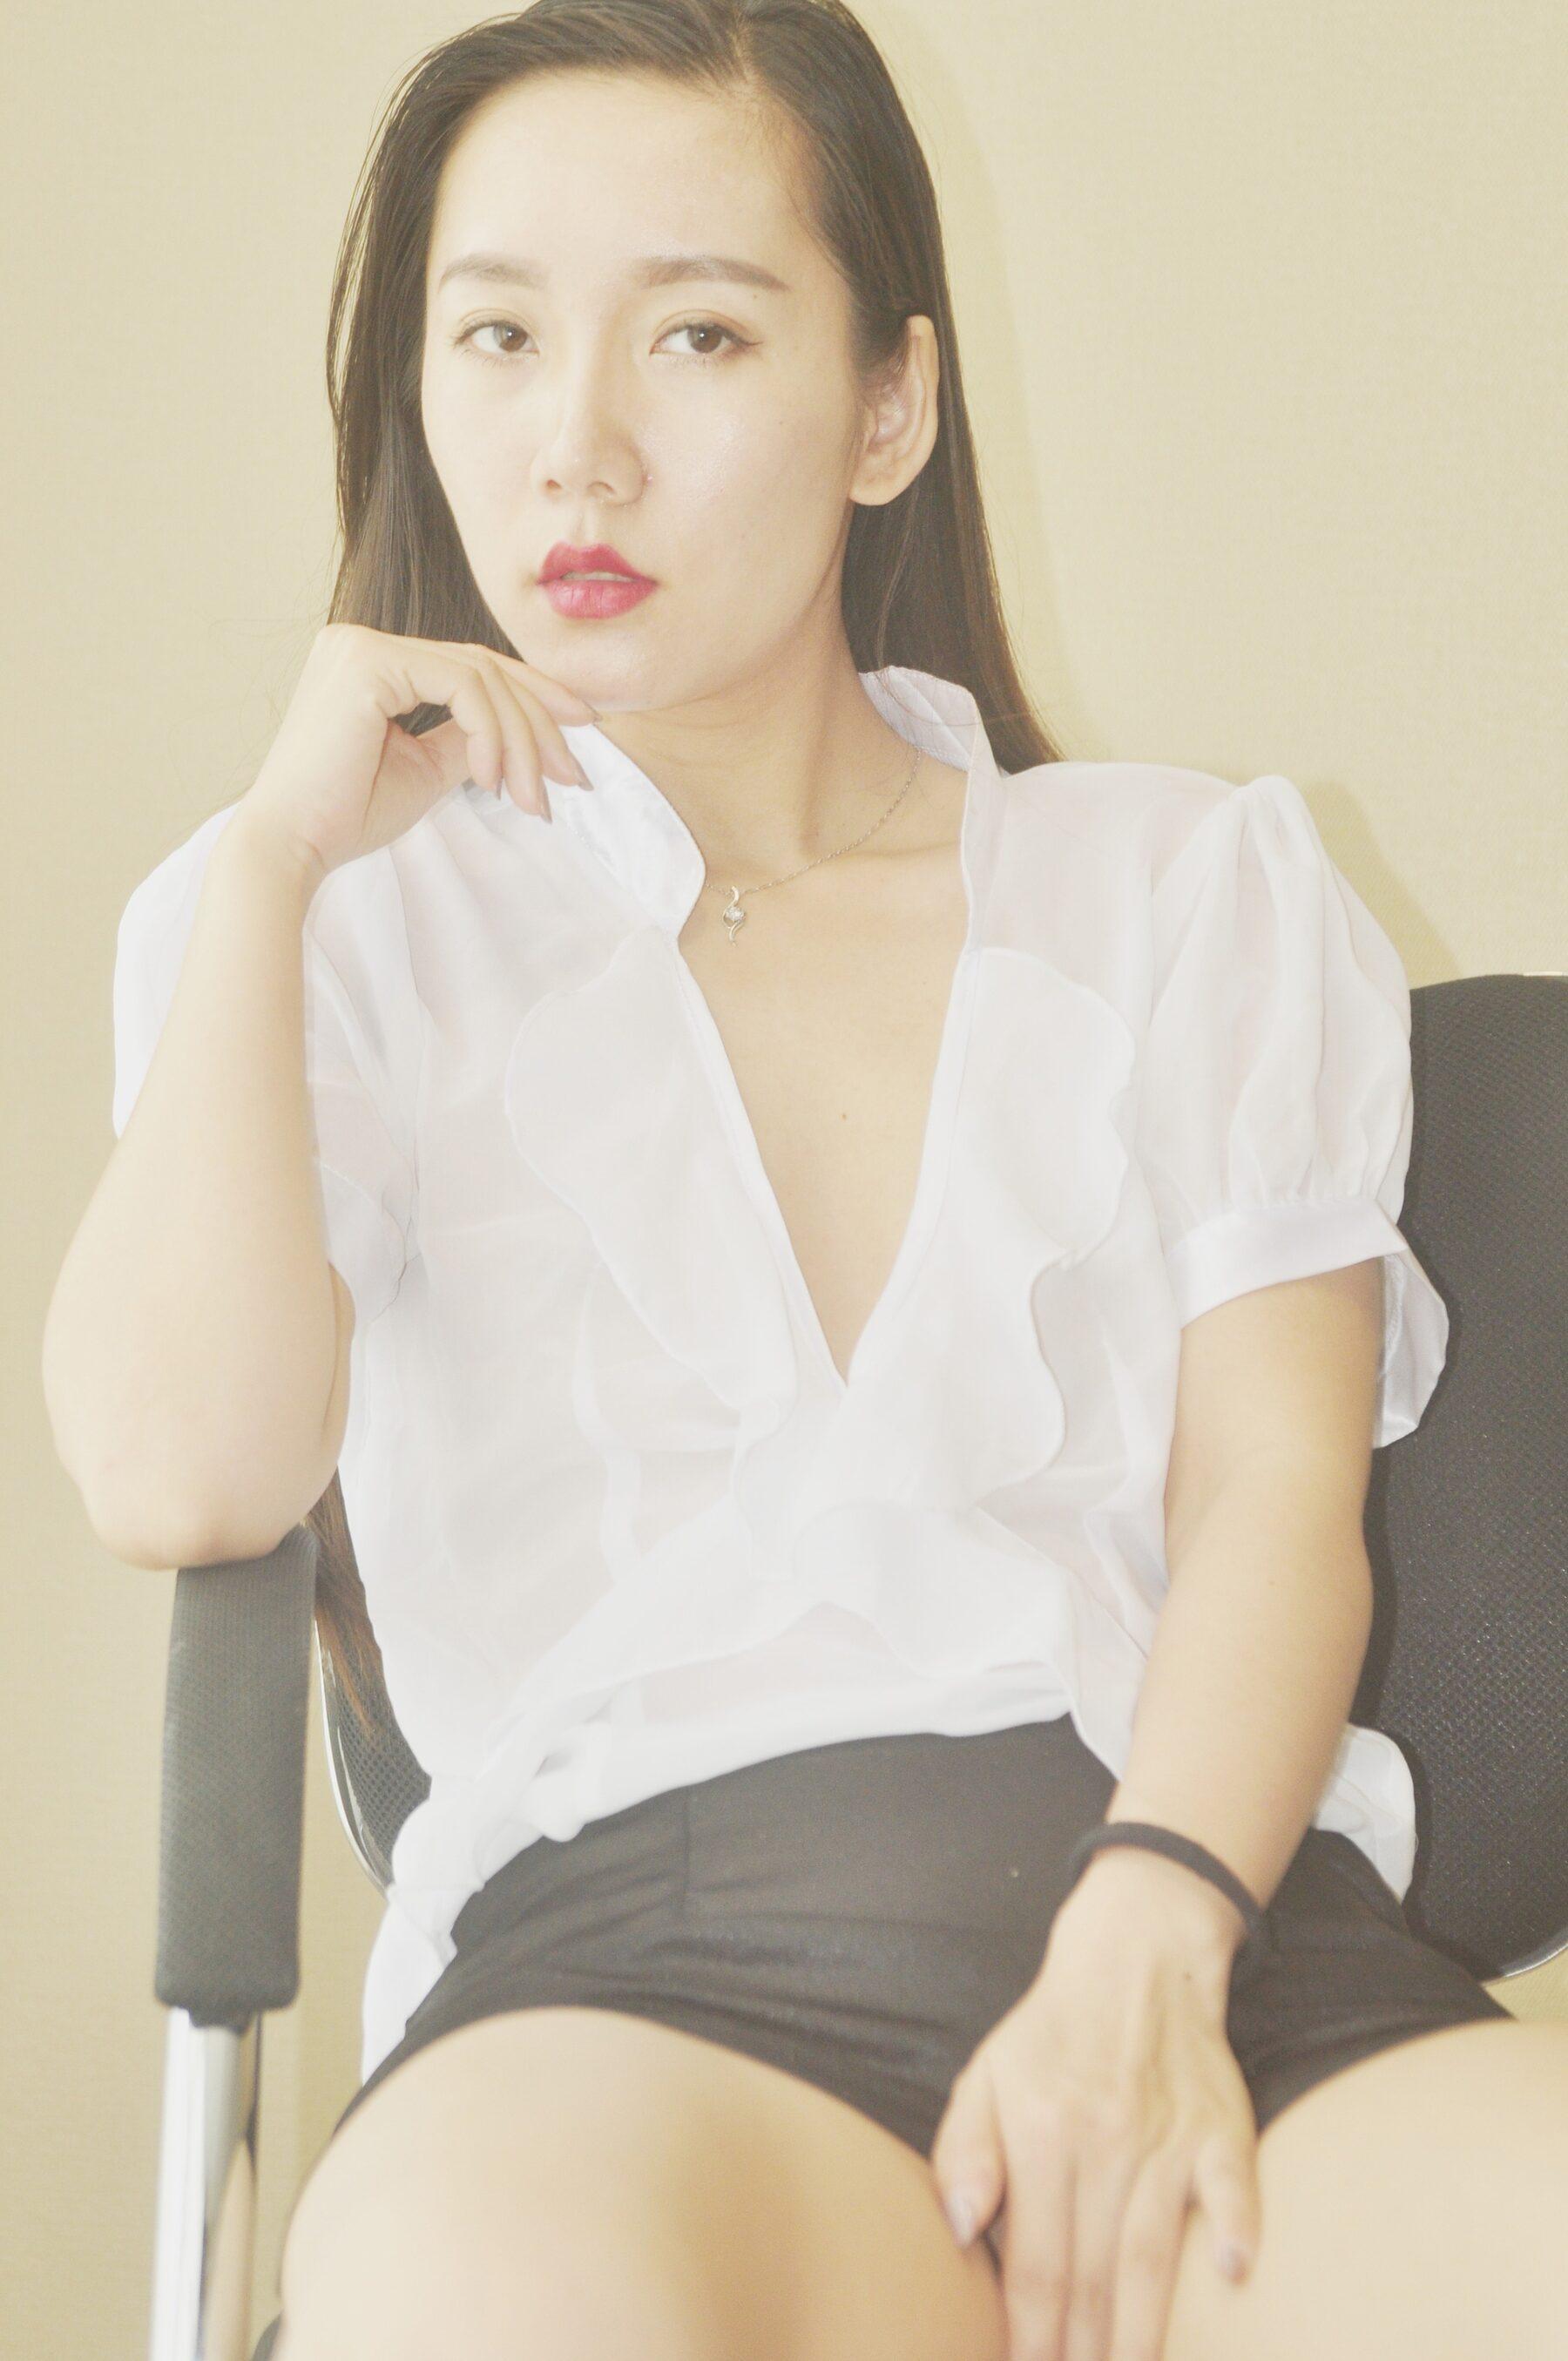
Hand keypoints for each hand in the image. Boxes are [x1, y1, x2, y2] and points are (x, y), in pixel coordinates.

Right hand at [238, 622, 600, 888]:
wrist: (291, 845)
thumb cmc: (345, 816)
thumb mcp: (427, 770)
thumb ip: (472, 740)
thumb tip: (532, 733)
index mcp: (373, 662)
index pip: (471, 668)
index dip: (534, 697)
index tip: (580, 737)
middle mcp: (363, 642)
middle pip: (484, 667)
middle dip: (541, 722)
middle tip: (573, 777)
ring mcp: (363, 645)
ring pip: (482, 677)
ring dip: (523, 739)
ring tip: (532, 796)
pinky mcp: (368, 662)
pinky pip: (462, 687)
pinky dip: (491, 733)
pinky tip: (492, 779)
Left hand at [929, 1863, 1260, 2360]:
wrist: (1136, 1955)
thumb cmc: (1051, 2032)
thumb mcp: (985, 2076)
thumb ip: (964, 2152)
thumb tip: (964, 2229)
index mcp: (1039, 2133)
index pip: (1034, 2263)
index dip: (1029, 2336)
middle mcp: (1103, 2141)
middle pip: (1092, 2276)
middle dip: (1084, 2354)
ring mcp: (1166, 2135)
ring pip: (1153, 2253)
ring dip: (1143, 2332)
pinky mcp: (1221, 2126)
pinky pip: (1233, 2183)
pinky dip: (1235, 2226)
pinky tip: (1231, 2274)